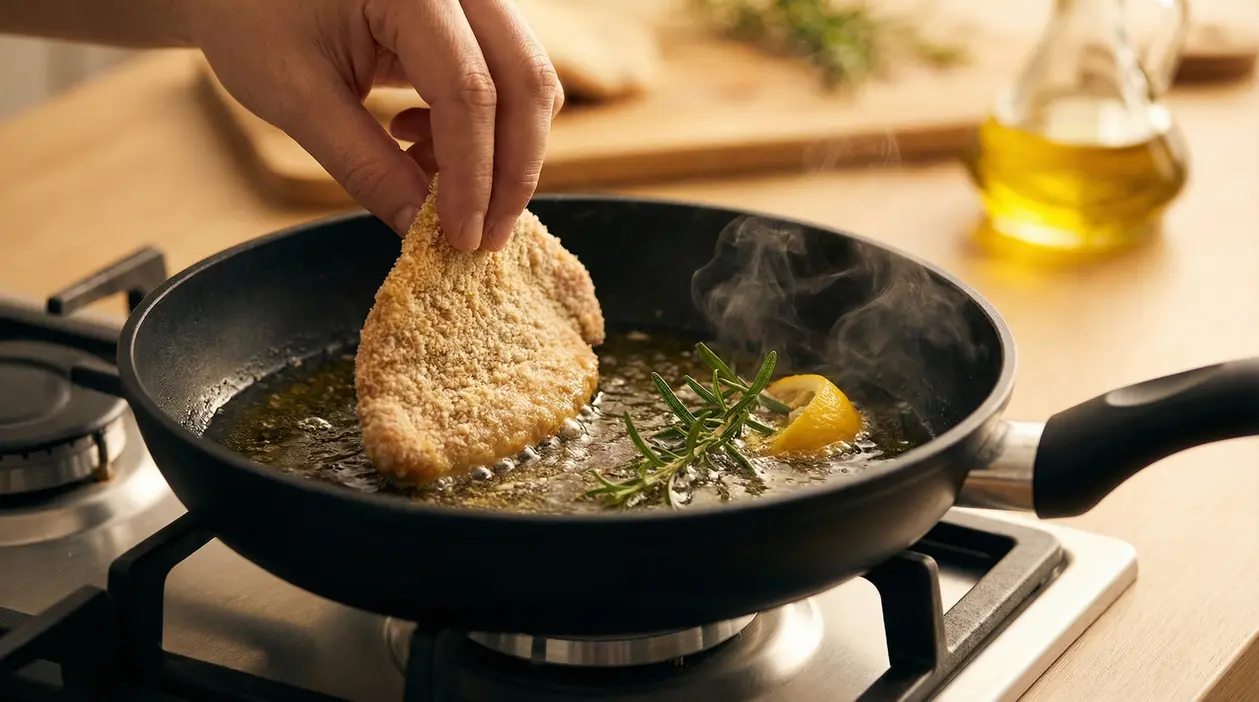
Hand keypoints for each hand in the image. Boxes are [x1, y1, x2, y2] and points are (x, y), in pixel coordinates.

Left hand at [190, 0, 562, 250]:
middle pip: (525, 82)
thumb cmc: (251, 16)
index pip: (468, 90)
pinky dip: (481, 130)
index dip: (471, 174)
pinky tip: (418, 143)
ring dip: (500, 153)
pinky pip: (505, 77)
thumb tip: (421, 229)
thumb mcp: (297, 96)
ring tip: (429, 182)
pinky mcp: (469, 18)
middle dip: (511, 172)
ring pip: (528, 82)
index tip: (461, 237)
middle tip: (484, 238)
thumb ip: (365, 165)